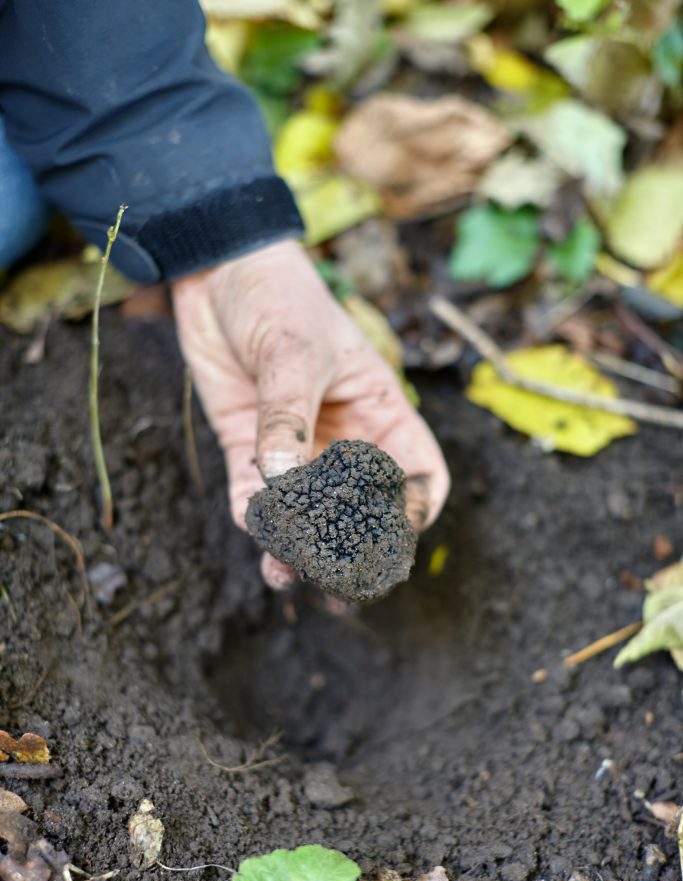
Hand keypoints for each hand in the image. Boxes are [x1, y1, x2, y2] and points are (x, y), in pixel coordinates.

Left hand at [171, 240, 449, 588]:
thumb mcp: (292, 352)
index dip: (414, 511)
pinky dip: (254, 521)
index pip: (415, 475)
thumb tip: (284, 480)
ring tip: (286, 573)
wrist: (218, 270)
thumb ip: (288, 416)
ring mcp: (296, 449)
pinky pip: (254, 499)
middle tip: (338, 586)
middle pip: (359, 510)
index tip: (394, 540)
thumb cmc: (279, 297)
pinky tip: (255, 532)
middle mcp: (343, 441)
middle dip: (351, 550)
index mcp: (380, 413)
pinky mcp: (248, 450)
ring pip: (305, 516)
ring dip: (296, 548)